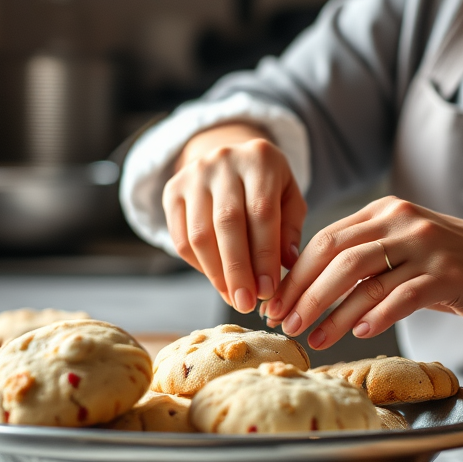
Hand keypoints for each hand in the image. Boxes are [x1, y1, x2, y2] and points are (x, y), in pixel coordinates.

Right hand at [164, 124, 306, 313]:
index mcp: (260, 159)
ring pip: (199, 233)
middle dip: (237, 270)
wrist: (230, 158)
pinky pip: (181, 237)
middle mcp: (223, 160)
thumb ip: (290, 228)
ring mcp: (194, 174)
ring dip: (216, 273)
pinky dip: (199, 265)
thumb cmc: (267, 186)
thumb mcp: (289, 197)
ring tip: (233, 297)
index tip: (269, 291)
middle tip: (246, 303)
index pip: (261, 212)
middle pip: (227, 223)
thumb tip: (287, 266)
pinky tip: (217, 280)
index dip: (264, 255)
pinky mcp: (172, 190)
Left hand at [262, 195, 462, 370]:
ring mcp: (426, 247)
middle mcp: (402, 222)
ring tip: (315, 338)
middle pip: (338, 257)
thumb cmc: (447, 263)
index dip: (296, 273)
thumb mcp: (402, 247)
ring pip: (365, 279)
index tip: (277, 303)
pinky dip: (378, 315)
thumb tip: (304, 288)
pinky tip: (360, 333)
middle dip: (306, 294)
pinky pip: (403, 296)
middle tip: (286, 324)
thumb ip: (362, 258)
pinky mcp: (449, 275)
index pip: (326, 239)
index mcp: (383, 211)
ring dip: (334, 313)